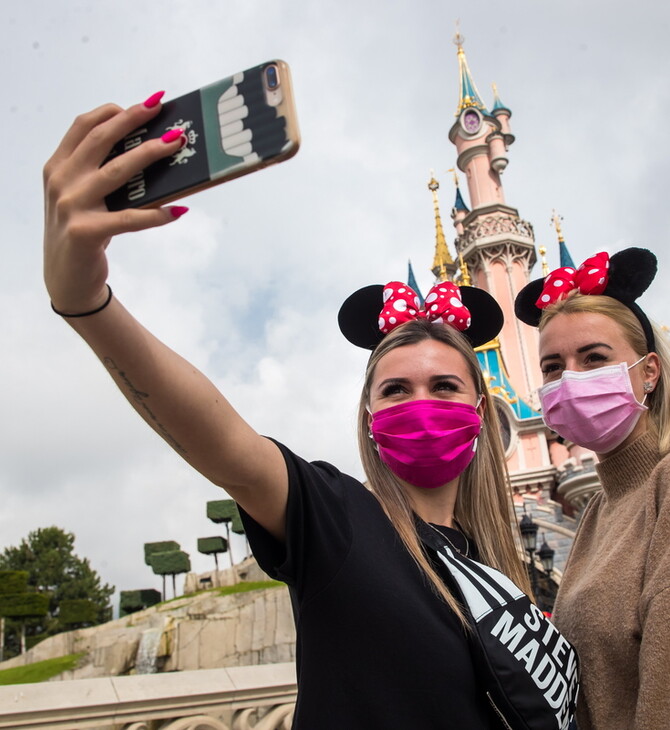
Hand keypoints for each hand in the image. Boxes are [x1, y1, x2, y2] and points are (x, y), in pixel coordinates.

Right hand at [43, 93, 188, 314]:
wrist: (66, 279)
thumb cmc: (83, 232)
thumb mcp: (83, 197)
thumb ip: (101, 174)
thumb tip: (149, 152)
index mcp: (57, 167)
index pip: (84, 126)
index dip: (114, 111)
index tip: (145, 104)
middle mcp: (61, 181)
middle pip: (101, 139)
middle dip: (134, 120)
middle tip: (163, 111)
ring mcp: (71, 206)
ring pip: (117, 171)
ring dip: (149, 154)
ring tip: (176, 144)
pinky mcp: (86, 232)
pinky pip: (129, 218)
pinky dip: (156, 215)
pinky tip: (179, 210)